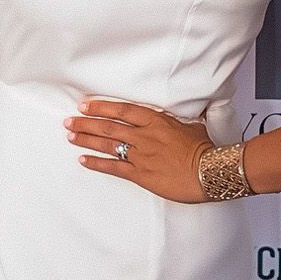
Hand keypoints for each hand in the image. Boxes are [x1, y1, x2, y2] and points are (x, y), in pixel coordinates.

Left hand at [65, 98, 210, 202]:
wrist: (210, 171)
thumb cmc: (205, 150)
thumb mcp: (192, 127)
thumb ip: (177, 122)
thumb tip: (179, 119)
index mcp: (156, 121)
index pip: (122, 110)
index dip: (101, 107)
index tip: (86, 105)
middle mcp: (144, 136)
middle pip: (108, 127)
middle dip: (86, 123)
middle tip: (70, 121)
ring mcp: (140, 155)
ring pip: (107, 145)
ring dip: (86, 140)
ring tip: (71, 136)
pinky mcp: (140, 175)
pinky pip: (113, 168)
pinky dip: (96, 164)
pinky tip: (83, 160)